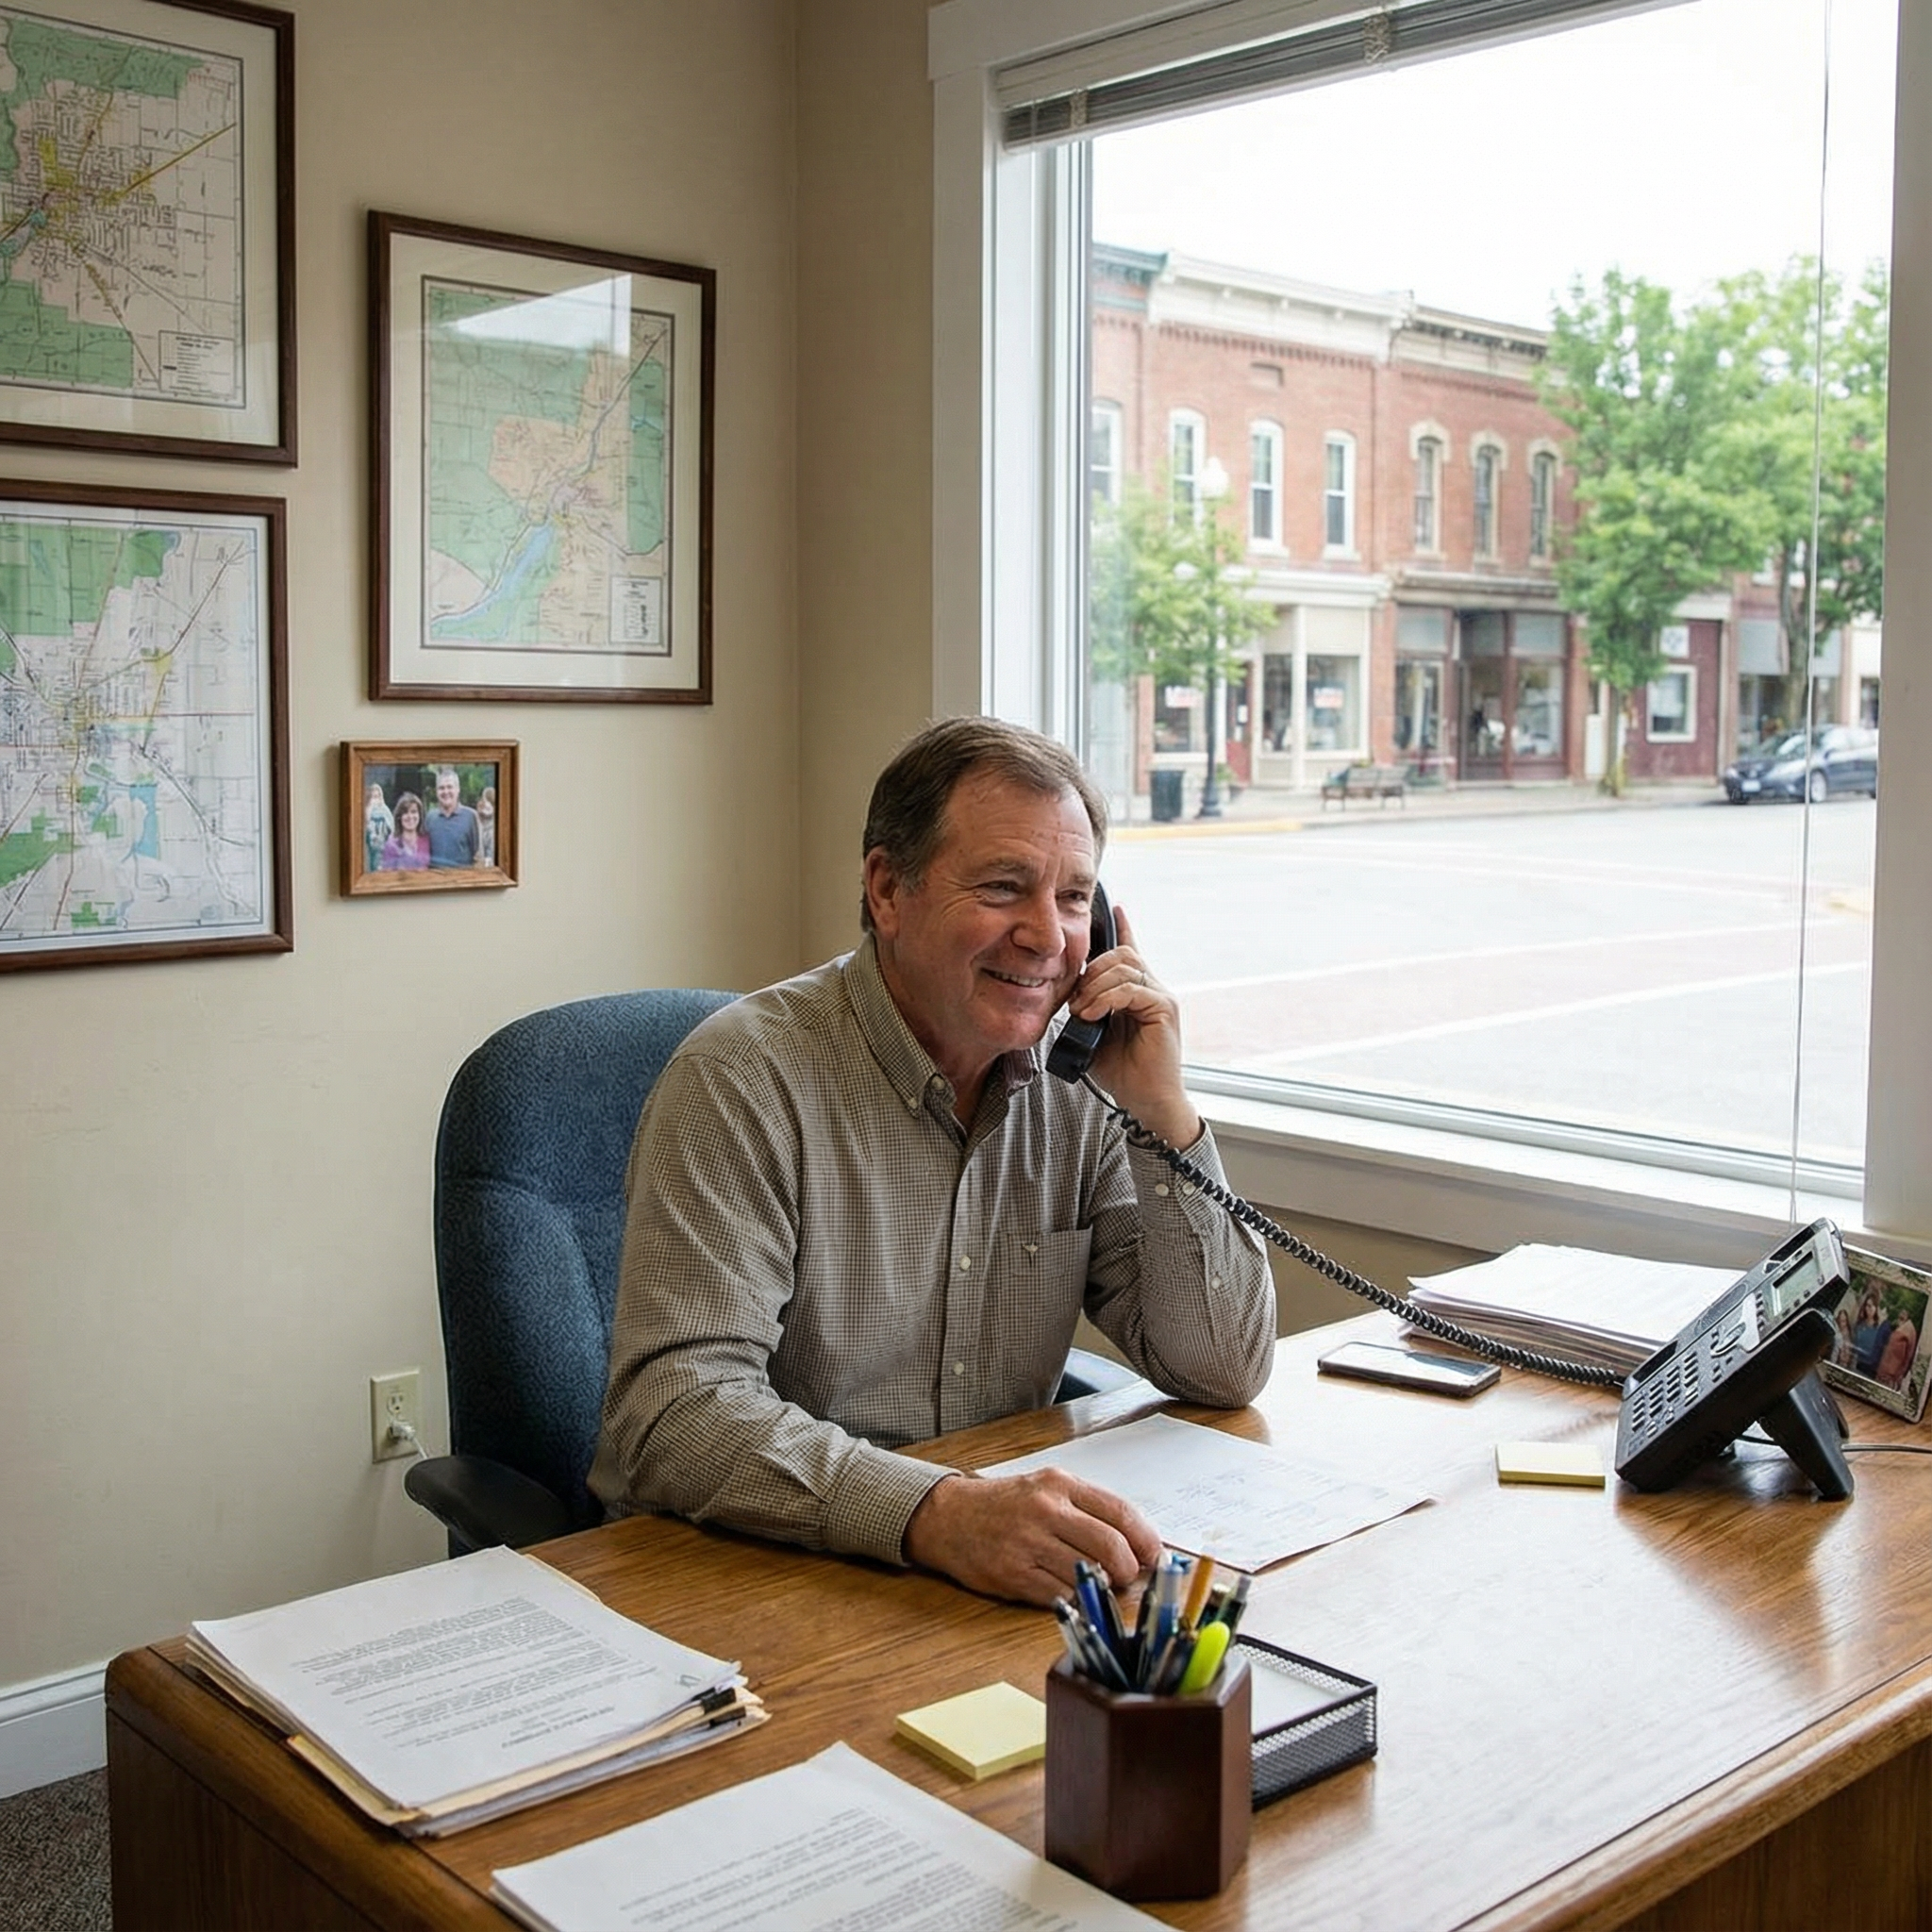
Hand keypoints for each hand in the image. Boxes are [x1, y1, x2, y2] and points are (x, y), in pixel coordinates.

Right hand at [903, 1468, 1162, 1604]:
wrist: (948, 1517)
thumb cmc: (1005, 1505)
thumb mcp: (1046, 1489)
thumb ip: (1087, 1509)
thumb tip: (1135, 1542)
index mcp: (1060, 1485)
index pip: (1120, 1512)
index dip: (1146, 1539)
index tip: (1155, 1556)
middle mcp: (1045, 1510)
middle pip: (1110, 1546)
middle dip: (1127, 1569)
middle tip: (1126, 1576)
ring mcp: (1028, 1543)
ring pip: (1088, 1574)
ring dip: (1101, 1587)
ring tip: (1098, 1584)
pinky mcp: (1013, 1574)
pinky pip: (1060, 1596)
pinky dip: (1075, 1600)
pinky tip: (1073, 1595)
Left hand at [1069, 904, 1201, 1145]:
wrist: (1146, 1101)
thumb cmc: (1122, 1071)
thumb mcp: (1094, 1034)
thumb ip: (1088, 1008)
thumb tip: (1070, 995)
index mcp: (1138, 992)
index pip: (1131, 951)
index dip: (1123, 928)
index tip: (1113, 907)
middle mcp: (1153, 988)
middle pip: (1121, 955)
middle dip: (1091, 971)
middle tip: (1075, 1001)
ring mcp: (1161, 997)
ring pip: (1125, 968)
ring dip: (1095, 987)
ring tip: (1082, 1012)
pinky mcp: (1165, 1009)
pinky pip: (1132, 989)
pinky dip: (1107, 999)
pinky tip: (1093, 1014)